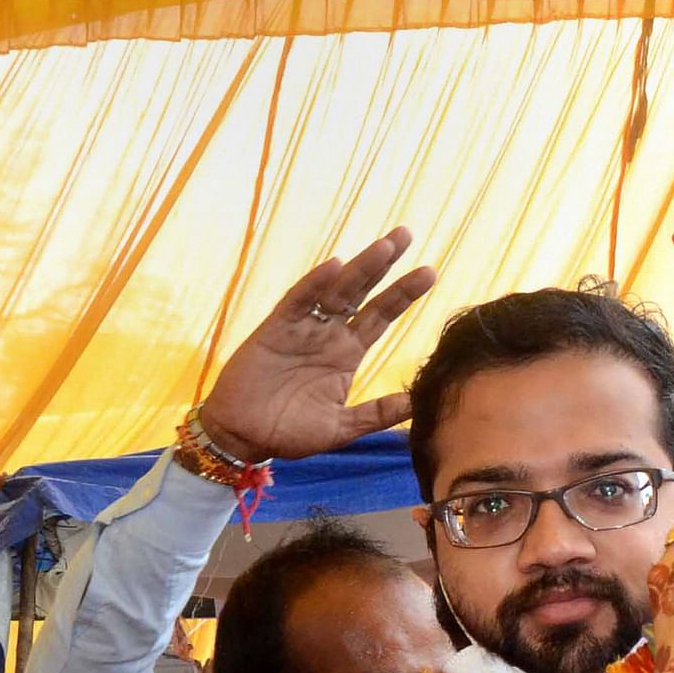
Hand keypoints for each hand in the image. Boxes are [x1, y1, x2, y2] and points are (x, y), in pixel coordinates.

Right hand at [197, 227, 436, 462]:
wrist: (244, 438)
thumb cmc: (290, 433)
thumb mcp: (342, 427)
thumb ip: (377, 413)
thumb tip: (418, 402)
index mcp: (347, 353)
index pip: (381, 316)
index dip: (403, 294)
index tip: (429, 272)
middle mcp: (329, 335)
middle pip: (362, 293)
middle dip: (384, 265)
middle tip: (406, 234)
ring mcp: (303, 329)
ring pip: (335, 290)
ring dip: (359, 268)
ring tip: (385, 246)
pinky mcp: (275, 329)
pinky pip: (298, 301)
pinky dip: (315, 284)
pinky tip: (335, 266)